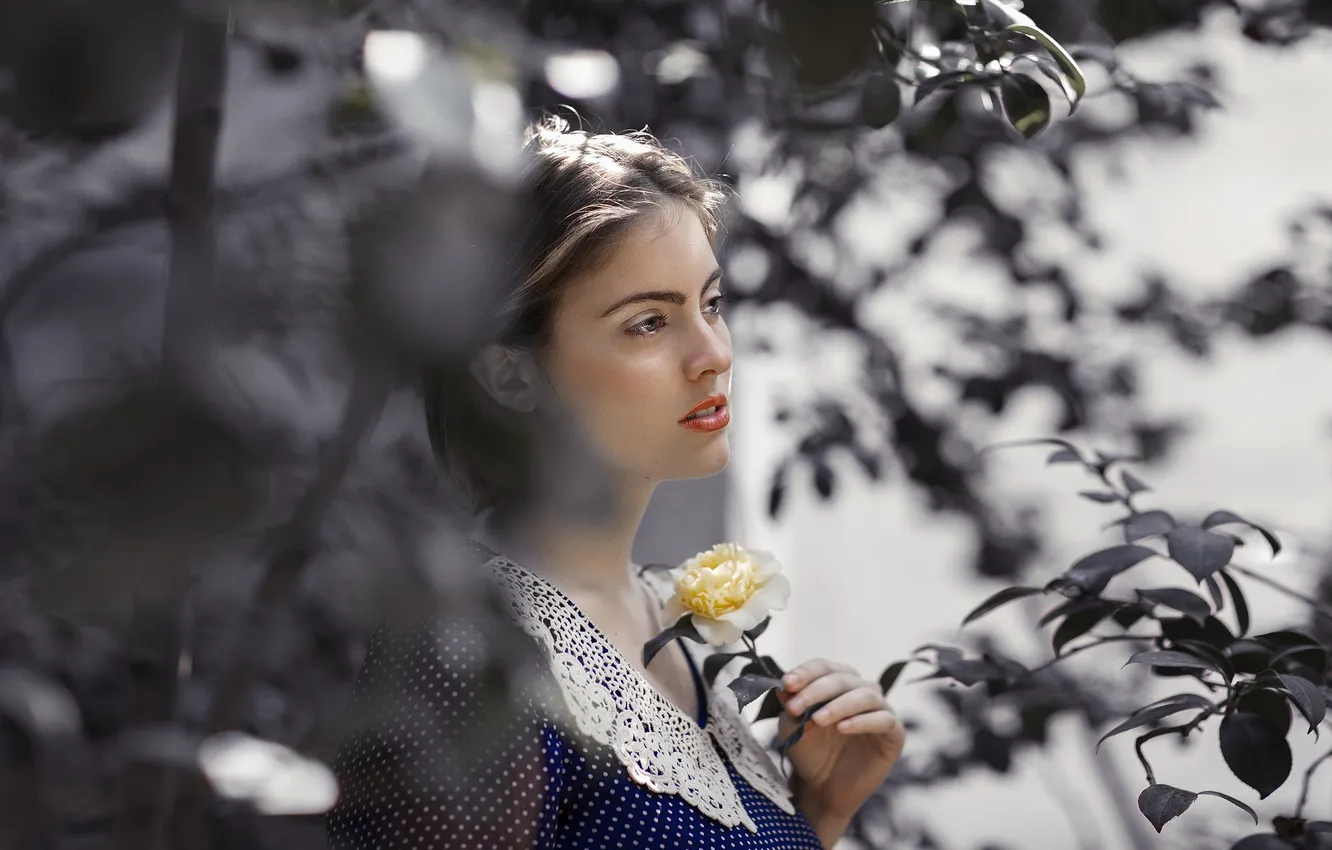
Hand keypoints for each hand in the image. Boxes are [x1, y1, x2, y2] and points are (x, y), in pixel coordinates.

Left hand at [776, 659, 904, 832]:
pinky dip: (862, 721)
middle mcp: (861, 690)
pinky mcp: (894, 734)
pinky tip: (842, 728)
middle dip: (816, 690)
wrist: (822, 788)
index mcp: (837, 682)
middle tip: (795, 707)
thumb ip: (790, 704)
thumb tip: (784, 685)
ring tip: (818, 719)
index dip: (806, 672)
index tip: (787, 683)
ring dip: (839, 704)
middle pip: (843, 678)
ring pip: (866, 695)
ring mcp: (880, 710)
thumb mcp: (792, 726)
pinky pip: (884, 720)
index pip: (824, 667)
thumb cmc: (809, 751)